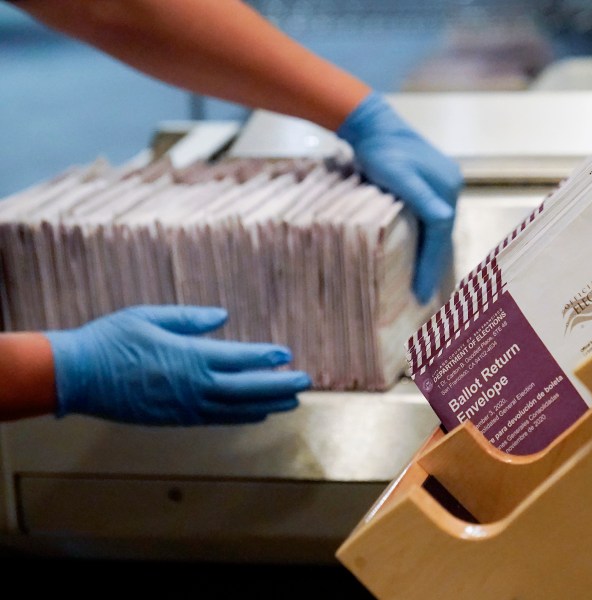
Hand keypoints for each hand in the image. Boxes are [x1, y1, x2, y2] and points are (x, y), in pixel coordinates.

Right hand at [44, 305, 310, 425]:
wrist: (75, 377)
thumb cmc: (110, 340)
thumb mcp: (149, 316)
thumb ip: (189, 318)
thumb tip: (222, 316)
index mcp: (189, 357)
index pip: (239, 358)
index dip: (265, 357)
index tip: (286, 355)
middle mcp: (193, 386)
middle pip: (247, 388)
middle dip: (279, 385)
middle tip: (305, 382)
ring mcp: (185, 406)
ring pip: (236, 408)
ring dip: (267, 403)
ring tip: (292, 401)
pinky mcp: (175, 419)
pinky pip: (216, 419)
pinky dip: (241, 417)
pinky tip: (258, 414)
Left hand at [337, 91, 462, 303]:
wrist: (373, 125)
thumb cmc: (380, 152)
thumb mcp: (398, 176)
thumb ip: (421, 198)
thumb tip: (444, 220)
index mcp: (447, 188)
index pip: (440, 234)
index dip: (430, 265)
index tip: (420, 291)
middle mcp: (452, 186)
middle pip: (442, 233)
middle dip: (433, 264)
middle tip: (422, 294)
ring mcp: (444, 183)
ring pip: (438, 228)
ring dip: (431, 253)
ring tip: (422, 280)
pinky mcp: (433, 182)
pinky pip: (433, 217)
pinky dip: (428, 237)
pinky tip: (421, 251)